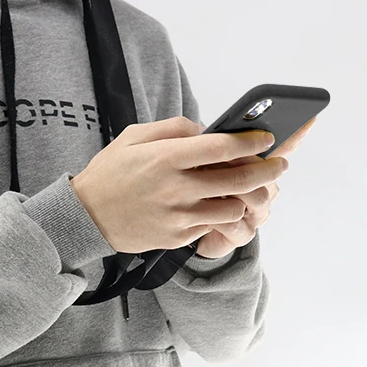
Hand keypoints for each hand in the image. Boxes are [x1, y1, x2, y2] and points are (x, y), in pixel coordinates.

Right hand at [71, 116, 285, 254]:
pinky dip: (219, 216)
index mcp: (167, 157)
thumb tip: (205, 130)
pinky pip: (211, 226)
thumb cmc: (110, 174)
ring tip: (246, 190)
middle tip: (279, 165)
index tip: (266, 138)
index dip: (251, 142)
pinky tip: (219, 207)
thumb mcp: (134, 137)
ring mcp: (179, 216)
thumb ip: (173, 129)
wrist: (86, 218)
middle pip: (238, 179)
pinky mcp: (177, 238)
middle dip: (267, 170)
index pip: (223, 147)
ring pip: (232, 208)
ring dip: (243, 198)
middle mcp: (177, 188)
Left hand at [192, 116, 317, 258]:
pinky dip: (219, 214)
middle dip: (249, 162)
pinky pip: (236, 223)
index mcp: (260, 167)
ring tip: (210, 183)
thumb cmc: (199, 190)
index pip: (282, 147)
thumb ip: (214, 145)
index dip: (295, 135)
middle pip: (269, 172)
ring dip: (234, 188)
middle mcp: (265, 189)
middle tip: (227, 155)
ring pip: (258, 196)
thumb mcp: (205, 161)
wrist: (190, 227)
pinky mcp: (243, 234)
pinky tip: (204, 207)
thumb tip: (210, 128)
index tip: (308, 119)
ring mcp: (256, 213)